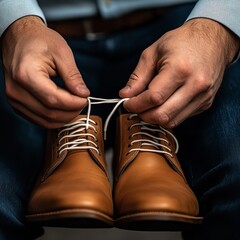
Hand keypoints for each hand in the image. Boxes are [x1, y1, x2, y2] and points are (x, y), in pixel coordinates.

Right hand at [1, 16, 89, 127]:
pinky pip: (39, 119)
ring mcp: (15, 99)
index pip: (54, 100)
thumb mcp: (61, 53)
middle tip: (83, 101)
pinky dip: (55, 117)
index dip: (74, 103)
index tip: (86, 98)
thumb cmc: (39, 41)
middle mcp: (16, 91)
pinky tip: (64, 108)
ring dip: (65, 117)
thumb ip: (73, 76)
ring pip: (45, 121)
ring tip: (75, 104)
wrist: (18, 38)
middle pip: (50, 113)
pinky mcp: (17, 104)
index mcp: (26, 75)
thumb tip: (83, 94)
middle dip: (72, 111)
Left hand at [120, 18, 239, 127]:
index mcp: (180, 69)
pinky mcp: (206, 103)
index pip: (153, 98)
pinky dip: (168, 115)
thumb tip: (125, 95)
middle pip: (162, 115)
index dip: (136, 104)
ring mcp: (203, 96)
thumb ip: (137, 77)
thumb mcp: (153, 52)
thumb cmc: (181, 42)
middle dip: (143, 115)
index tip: (127, 103)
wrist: (214, 39)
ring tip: (148, 106)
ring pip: (172, 121)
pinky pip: (181, 118)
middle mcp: (195, 85)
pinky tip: (164, 103)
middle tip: (136, 106)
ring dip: (154, 118)